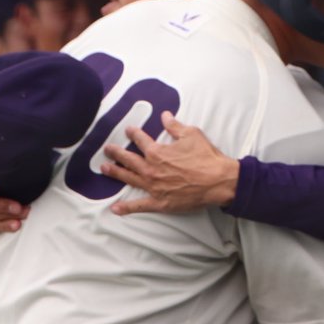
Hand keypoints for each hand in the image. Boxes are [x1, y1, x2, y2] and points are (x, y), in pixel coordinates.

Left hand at [100, 111, 239, 215]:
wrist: (218, 181)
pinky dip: (127, 207)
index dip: (133, 134)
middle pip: (129, 160)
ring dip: (116, 173)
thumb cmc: (206, 157)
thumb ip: (175, 126)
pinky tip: (115, 208)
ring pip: (129, 179)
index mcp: (157, 152)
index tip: (128, 130)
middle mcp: (151, 169)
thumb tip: (165, 116)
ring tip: (105, 168)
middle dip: (117, 153)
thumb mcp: (192, 134)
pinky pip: (140, 206)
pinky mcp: (160, 202)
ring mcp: (154, 187)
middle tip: (108, 149)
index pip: (140, 140)